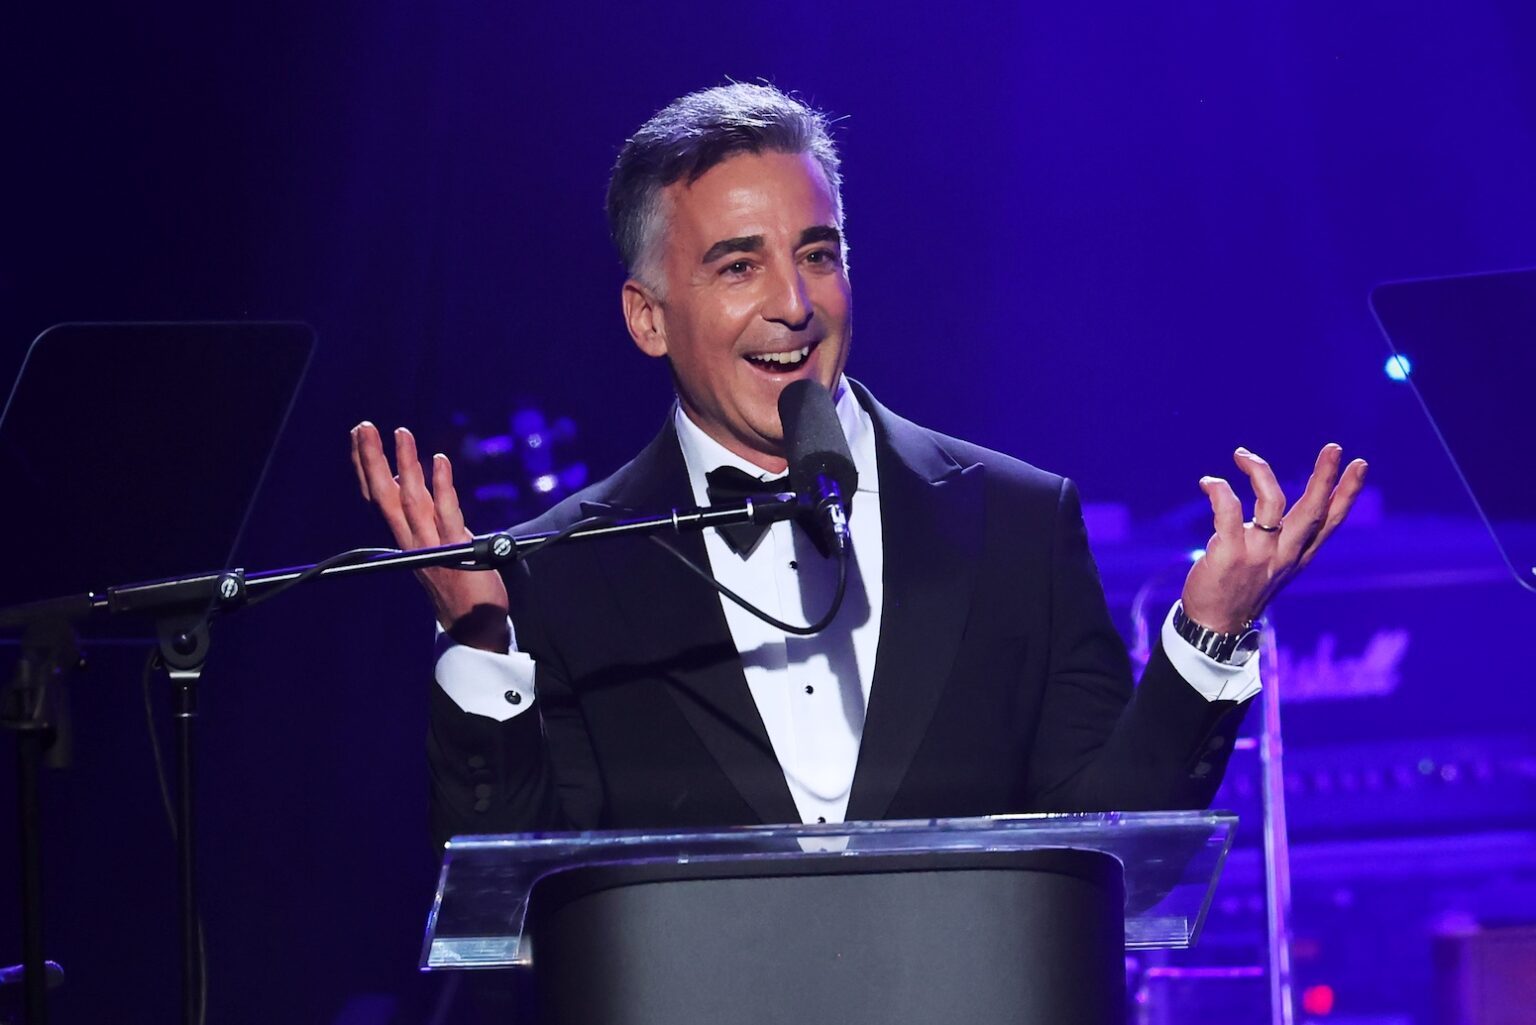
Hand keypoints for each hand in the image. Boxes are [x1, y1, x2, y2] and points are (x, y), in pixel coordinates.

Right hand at [350, 421, 510, 651]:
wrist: (474, 624)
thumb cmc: (458, 581)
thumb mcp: (434, 545)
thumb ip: (422, 517)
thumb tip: (410, 484)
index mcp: (405, 538)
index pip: (378, 497)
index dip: (366, 466)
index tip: (358, 436)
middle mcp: (411, 540)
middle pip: (384, 495)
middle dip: (372, 459)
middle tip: (364, 426)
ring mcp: (431, 546)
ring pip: (410, 500)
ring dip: (404, 465)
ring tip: (400, 433)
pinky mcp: (457, 550)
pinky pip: (446, 513)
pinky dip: (441, 485)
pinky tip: (439, 460)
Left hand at [1181, 444, 1367, 632]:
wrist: (1214, 626)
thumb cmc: (1241, 590)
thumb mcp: (1273, 567)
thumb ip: (1282, 540)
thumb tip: (1276, 507)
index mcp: (1298, 555)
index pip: (1330, 521)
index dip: (1347, 493)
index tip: (1359, 466)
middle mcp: (1284, 554)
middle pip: (1312, 510)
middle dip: (1325, 477)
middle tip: (1334, 447)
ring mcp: (1258, 554)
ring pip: (1272, 503)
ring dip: (1261, 472)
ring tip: (1243, 454)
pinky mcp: (1230, 554)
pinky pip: (1229, 511)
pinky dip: (1220, 491)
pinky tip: (1208, 482)